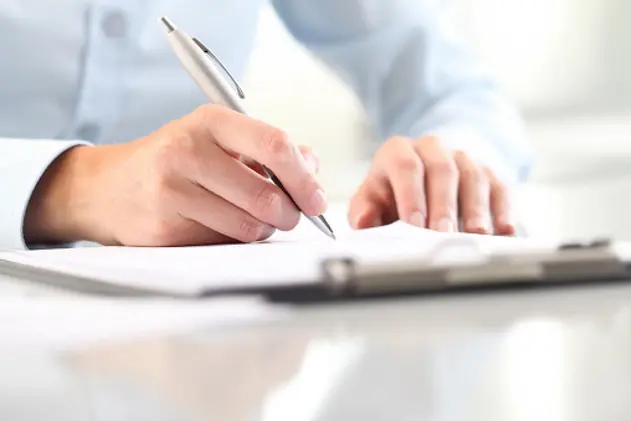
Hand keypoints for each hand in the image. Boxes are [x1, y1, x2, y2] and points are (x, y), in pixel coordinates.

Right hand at [24, 105, 325, 245]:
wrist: (110, 187)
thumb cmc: (175, 160)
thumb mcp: (218, 139)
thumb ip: (268, 149)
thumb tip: (312, 168)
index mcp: (210, 122)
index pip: (274, 145)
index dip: (304, 178)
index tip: (317, 199)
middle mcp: (188, 151)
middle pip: (266, 195)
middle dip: (289, 214)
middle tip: (290, 216)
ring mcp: (172, 191)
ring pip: (249, 226)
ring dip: (264, 230)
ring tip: (253, 220)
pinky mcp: (164, 228)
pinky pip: (223, 243)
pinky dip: (235, 240)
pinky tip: (221, 225)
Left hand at [348, 136, 514, 234]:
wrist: (421, 174)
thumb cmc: (392, 191)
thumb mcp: (371, 198)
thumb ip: (364, 210)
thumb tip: (363, 222)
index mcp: (399, 151)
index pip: (405, 166)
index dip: (411, 195)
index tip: (413, 224)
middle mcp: (433, 149)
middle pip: (442, 171)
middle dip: (443, 206)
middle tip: (443, 235)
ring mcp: (463, 159)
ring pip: (473, 177)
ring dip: (475, 208)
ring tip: (475, 235)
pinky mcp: (487, 173)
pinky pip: (499, 188)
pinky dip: (503, 210)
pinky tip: (504, 230)